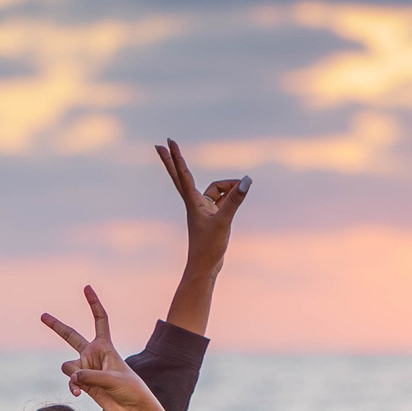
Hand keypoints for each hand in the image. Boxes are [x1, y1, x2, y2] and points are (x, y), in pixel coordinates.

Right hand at [42, 288, 156, 410]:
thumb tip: (73, 377)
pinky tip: (78, 394)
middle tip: (42, 315)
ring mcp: (86, 368)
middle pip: (71, 336)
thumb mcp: (112, 379)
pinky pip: (70, 381)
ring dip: (74, 376)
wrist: (131, 407)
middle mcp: (93, 354)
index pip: (99, 319)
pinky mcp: (83, 383)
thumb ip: (91, 376)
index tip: (87, 288)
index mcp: (104, 346)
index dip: (93, 304)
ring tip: (83, 385)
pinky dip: (72, 387)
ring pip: (68, 366)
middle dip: (56, 326)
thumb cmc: (129, 388)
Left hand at [157, 139, 248, 273]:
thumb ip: (236, 200)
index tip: (167, 142)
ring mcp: (203, 210)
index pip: (182, 174)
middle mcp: (195, 203)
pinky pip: (221, 200)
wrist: (205, 268)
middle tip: (164, 144)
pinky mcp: (211, 217)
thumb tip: (247, 180)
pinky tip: (241, 194)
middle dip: (175, 161)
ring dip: (228, 187)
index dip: (176, 157)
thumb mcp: (224, 221)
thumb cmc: (209, 247)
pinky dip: (231, 196)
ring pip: (214, 189)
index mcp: (193, 202)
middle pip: (182, 176)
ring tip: (243, 188)